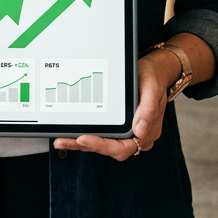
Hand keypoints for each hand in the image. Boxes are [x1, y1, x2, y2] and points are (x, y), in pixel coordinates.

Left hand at [53, 50, 173, 160]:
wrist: (155, 69)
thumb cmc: (154, 78)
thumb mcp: (152, 89)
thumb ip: (148, 110)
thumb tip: (138, 130)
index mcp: (146, 132)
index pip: (122, 147)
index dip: (102, 146)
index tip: (84, 139)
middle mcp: (135, 136)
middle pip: (108, 148)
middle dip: (85, 146)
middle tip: (64, 141)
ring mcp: (126, 131)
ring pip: (102, 142)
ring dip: (81, 143)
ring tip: (62, 139)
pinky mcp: (118, 124)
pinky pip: (102, 132)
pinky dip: (86, 133)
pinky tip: (71, 132)